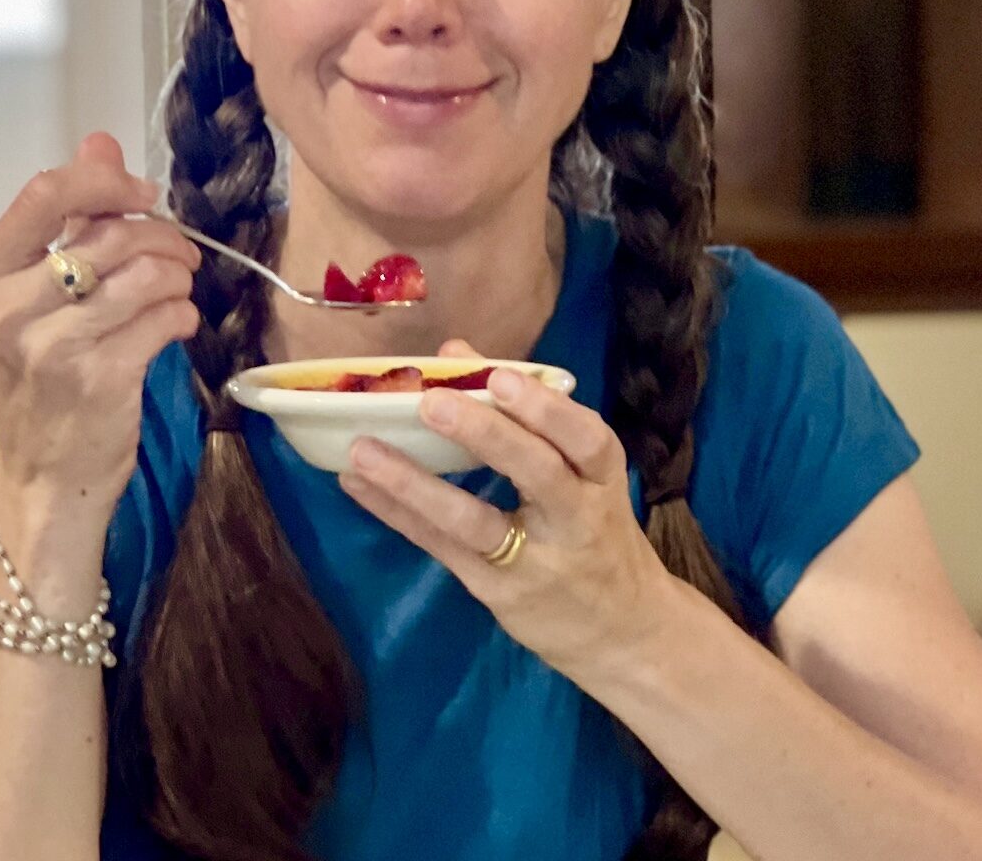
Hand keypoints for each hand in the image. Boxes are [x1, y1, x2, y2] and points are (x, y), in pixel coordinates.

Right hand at [0, 132, 202, 514]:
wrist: (42, 476)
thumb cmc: (42, 378)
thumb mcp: (39, 293)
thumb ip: (72, 216)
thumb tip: (99, 142)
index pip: (46, 193)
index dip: (106, 182)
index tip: (141, 193)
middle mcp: (12, 310)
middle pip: (110, 234)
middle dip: (163, 237)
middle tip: (180, 253)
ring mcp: (54, 348)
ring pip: (146, 274)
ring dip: (178, 276)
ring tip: (177, 289)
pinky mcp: (102, 380)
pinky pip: (167, 318)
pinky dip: (184, 313)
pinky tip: (176, 324)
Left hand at [338, 340, 674, 682]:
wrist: (623, 631)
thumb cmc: (594, 529)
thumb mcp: (582, 473)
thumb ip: (523, 412)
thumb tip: (455, 350)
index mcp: (602, 480)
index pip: (588, 440)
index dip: (547, 410)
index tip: (501, 378)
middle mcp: (575, 520)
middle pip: (538, 474)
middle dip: (486, 436)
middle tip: (432, 403)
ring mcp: (534, 563)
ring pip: (475, 522)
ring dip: (415, 484)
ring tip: (364, 449)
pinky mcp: (496, 592)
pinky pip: (442, 548)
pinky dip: (397, 514)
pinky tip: (358, 485)